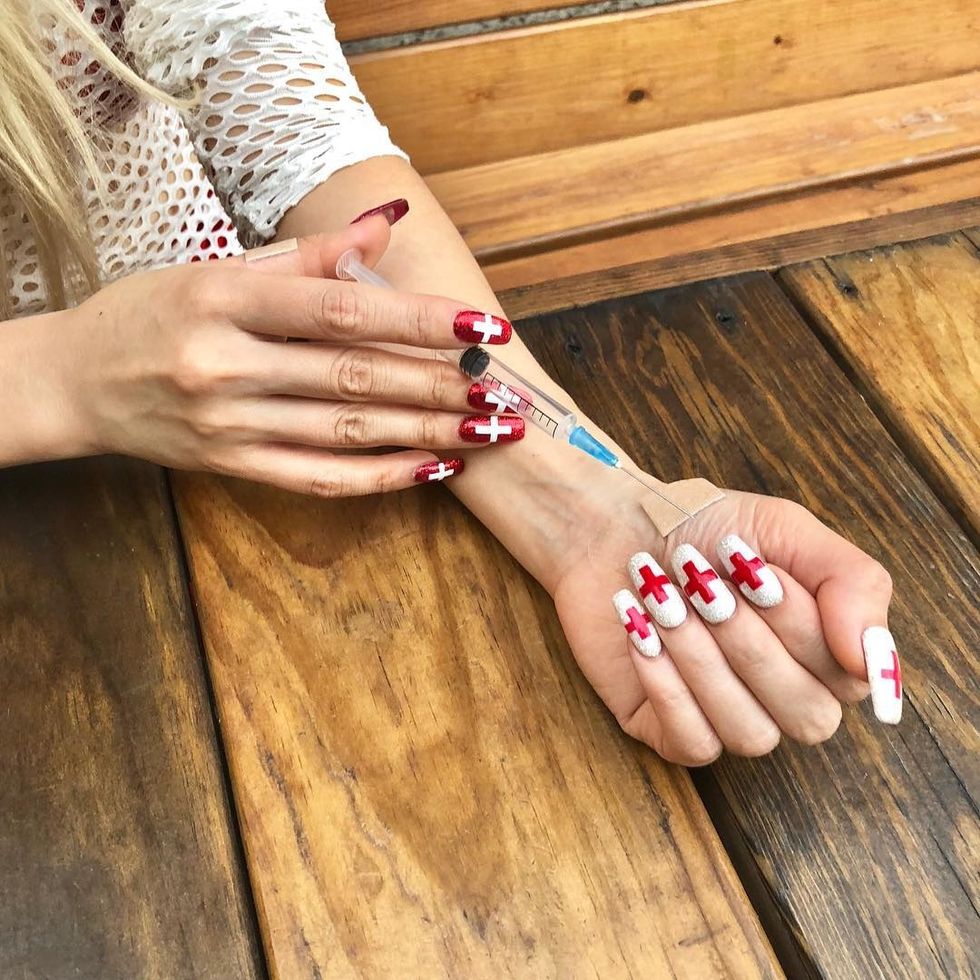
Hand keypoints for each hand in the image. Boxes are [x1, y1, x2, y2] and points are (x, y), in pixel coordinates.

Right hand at [56, 219, 520, 494]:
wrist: (77, 381)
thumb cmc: (153, 311)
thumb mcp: (220, 267)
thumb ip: (310, 255)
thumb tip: (386, 223)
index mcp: (225, 297)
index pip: (340, 308)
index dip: (418, 319)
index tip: (483, 327)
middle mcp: (227, 363)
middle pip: (355, 374)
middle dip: (440, 384)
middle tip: (505, 390)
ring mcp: (229, 423)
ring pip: (348, 430)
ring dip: (428, 432)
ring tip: (489, 431)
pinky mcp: (231, 466)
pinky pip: (319, 478)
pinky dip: (381, 477)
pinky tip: (432, 470)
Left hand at [548, 470, 892, 764]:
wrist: (617, 529)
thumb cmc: (707, 530)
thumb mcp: (787, 531)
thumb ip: (853, 584)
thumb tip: (875, 664)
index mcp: (827, 655)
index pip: (846, 674)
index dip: (795, 620)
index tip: (751, 563)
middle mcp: (787, 699)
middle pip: (804, 713)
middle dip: (745, 638)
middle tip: (699, 577)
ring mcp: (728, 720)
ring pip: (750, 734)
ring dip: (701, 659)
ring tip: (662, 598)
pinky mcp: (668, 731)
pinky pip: (690, 742)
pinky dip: (665, 685)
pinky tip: (641, 632)